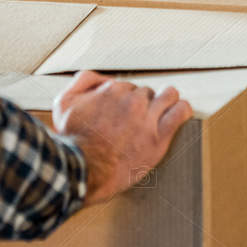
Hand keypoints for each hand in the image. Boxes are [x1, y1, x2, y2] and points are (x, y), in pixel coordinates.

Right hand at [53, 71, 191, 204]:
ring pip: (167, 96)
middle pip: (146, 92)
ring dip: (164, 101)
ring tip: (161, 112)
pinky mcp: (158, 137)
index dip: (124, 99)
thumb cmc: (72, 140)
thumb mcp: (64, 103)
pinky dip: (182, 109)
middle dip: (142, 103)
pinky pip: (180, 112)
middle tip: (134, 120)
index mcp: (112, 90)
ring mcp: (147, 118)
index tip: (121, 112)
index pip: (128, 86)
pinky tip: (179, 112)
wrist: (81, 170)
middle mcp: (131, 100)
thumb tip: (100, 76)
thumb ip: (82, 81)